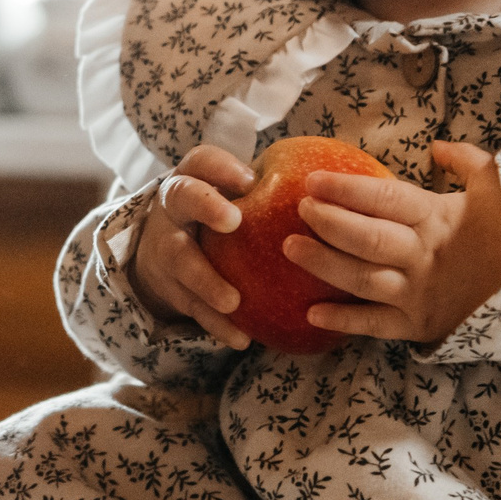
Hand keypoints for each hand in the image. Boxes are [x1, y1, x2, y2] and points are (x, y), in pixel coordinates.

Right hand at [128, 144, 255, 349]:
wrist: (160, 251)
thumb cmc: (216, 215)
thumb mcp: (230, 195)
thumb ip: (269, 189)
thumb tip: (340, 191)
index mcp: (195, 179)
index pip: (203, 161)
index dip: (223, 166)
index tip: (250, 179)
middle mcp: (175, 208)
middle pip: (182, 197)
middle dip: (206, 206)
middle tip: (233, 220)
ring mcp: (167, 248)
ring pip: (181, 260)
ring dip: (206, 281)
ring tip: (233, 301)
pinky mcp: (171, 287)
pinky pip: (192, 307)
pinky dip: (215, 324)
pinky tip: (241, 338)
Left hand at [285, 141, 500, 343]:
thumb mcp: (497, 191)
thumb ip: (470, 162)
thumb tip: (437, 145)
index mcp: (438, 219)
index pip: (385, 200)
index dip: (347, 189)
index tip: (314, 180)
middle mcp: (423, 256)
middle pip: (367, 238)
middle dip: (329, 223)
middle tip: (300, 209)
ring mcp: (418, 294)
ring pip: (363, 279)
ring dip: (324, 265)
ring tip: (290, 249)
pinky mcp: (417, 325)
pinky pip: (376, 325)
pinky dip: (344, 321)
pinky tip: (312, 312)